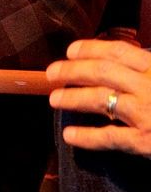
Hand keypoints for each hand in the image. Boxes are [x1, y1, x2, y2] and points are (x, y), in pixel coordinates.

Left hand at [47, 38, 150, 157]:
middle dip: (72, 70)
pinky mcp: (147, 143)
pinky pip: (111, 138)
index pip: (116, 51)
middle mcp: (148, 86)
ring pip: (101, 100)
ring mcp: (146, 114)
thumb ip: (147, 65)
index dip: (89, 48)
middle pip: (101, 72)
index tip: (70, 50)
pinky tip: (69, 136)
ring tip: (53, 99)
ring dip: (73, 98)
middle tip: (51, 73)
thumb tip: (126, 57)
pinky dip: (88, 137)